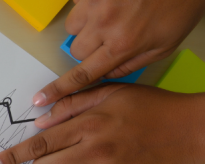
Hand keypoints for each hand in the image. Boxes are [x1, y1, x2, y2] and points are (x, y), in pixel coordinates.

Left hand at [0, 84, 204, 163]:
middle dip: (40, 162)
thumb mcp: (109, 94)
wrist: (189, 132)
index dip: (11, 156)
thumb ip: (70, 106)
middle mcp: (94, 153)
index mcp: (89, 125)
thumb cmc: (150, 109)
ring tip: (74, 162)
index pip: (38, 145)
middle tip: (56, 152)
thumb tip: (39, 121)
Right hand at [34, 0, 204, 105]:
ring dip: (87, 25)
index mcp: (122, 45)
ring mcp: (96, 4)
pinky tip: (109, 3)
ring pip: (74, 26)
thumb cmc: (179, 6)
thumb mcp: (164, 46)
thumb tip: (105, 75)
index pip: (82, 75)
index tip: (41, 98)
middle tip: (109, 38)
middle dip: (89, 48)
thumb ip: (131, 65)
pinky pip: (78, 4)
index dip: (59, 89)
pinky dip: (90, 6)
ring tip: (110, 16)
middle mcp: (104, 25)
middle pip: (76, 50)